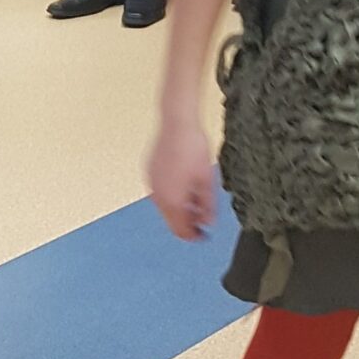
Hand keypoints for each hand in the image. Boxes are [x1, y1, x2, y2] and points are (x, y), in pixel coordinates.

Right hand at [146, 115, 216, 239]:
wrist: (177, 122)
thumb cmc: (192, 147)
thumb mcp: (207, 179)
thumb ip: (207, 205)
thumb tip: (208, 222)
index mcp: (172, 200)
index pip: (180, 230)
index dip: (194, 236)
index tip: (204, 236)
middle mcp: (158, 195)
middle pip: (171, 220)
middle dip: (187, 222)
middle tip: (203, 218)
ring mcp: (152, 183)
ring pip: (165, 206)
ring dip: (180, 208)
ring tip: (196, 199)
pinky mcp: (150, 171)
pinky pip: (160, 191)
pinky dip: (172, 195)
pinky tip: (184, 186)